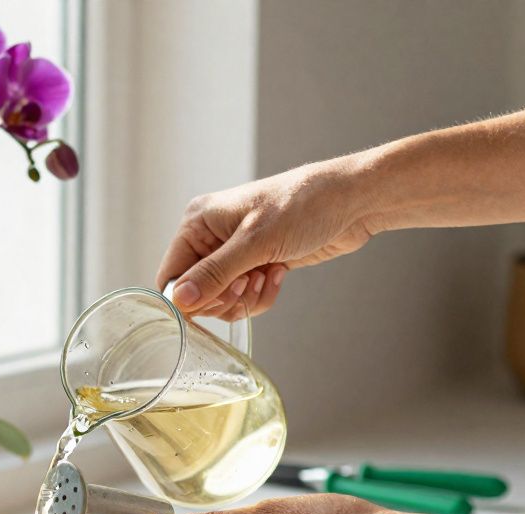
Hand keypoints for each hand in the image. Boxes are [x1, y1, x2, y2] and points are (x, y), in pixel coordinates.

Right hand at [156, 159, 377, 317]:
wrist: (352, 202)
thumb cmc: (304, 205)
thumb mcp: (255, 242)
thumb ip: (214, 273)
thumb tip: (180, 300)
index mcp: (198, 222)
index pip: (171, 275)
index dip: (190, 296)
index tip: (219, 299)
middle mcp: (211, 237)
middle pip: (196, 292)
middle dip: (223, 297)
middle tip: (247, 283)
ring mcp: (234, 252)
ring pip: (221, 298)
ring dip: (245, 299)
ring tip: (266, 277)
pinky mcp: (256, 264)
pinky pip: (244, 297)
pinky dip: (260, 295)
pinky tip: (278, 275)